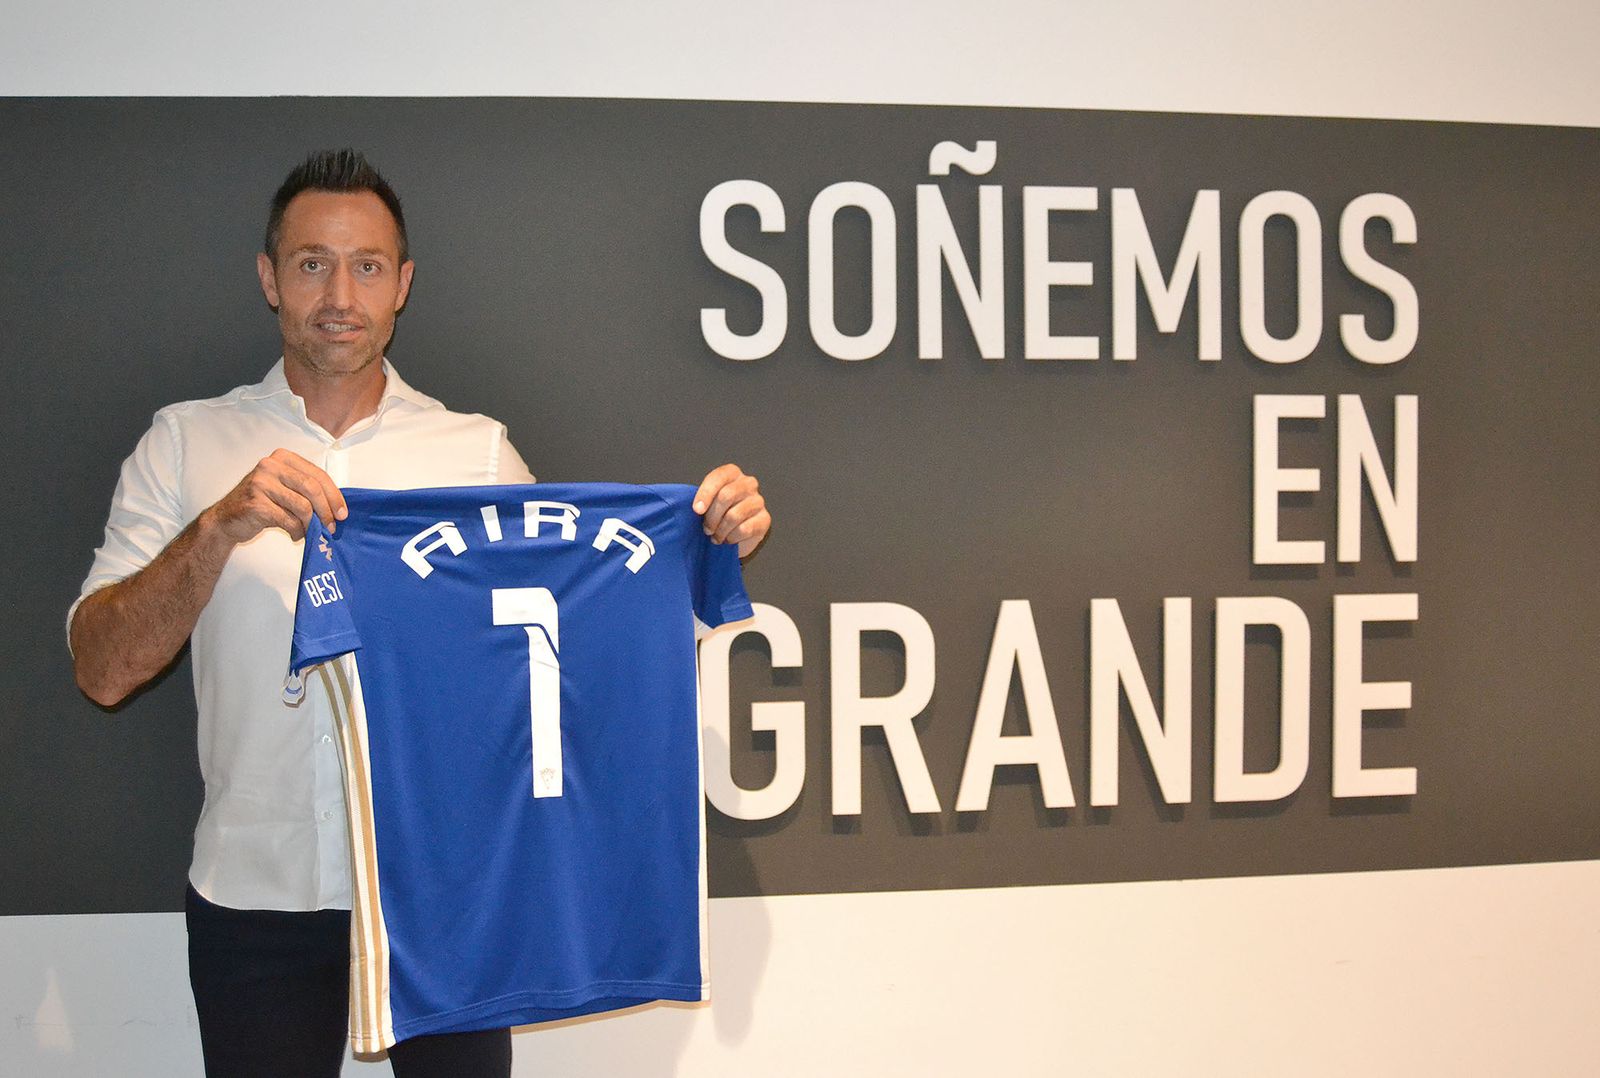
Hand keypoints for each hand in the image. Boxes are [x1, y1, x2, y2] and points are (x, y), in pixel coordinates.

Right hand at [203, 449, 345, 544]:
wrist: (225, 519)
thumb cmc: (261, 503)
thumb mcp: (284, 488)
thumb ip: (307, 490)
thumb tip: (337, 507)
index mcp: (282, 458)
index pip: (317, 474)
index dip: (334, 495)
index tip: (342, 513)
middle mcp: (271, 465)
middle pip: (312, 488)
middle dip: (326, 510)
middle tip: (331, 526)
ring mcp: (261, 483)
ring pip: (302, 506)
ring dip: (311, 524)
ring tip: (310, 533)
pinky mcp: (256, 503)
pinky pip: (288, 520)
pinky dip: (297, 531)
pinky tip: (295, 535)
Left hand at [693, 463, 769, 558]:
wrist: (735, 533)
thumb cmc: (717, 514)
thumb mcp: (706, 502)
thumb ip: (700, 500)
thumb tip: (690, 507)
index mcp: (732, 473)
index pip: (718, 477)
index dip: (705, 494)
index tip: (697, 510)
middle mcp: (748, 483)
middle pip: (726, 496)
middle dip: (712, 516)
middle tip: (706, 529)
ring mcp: (758, 501)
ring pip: (734, 515)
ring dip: (721, 530)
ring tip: (715, 537)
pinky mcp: (765, 519)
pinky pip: (745, 529)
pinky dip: (732, 538)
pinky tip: (728, 540)